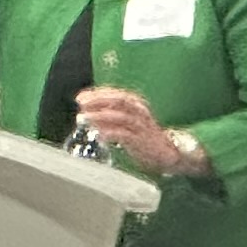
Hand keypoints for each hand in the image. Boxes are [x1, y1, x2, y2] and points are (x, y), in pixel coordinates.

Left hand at [70, 87, 189, 175]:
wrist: (165, 153)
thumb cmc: (142, 136)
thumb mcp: (127, 121)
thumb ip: (110, 116)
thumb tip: (87, 114)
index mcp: (136, 104)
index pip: (116, 94)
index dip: (98, 94)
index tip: (81, 97)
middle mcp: (140, 111)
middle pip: (119, 101)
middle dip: (98, 100)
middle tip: (81, 104)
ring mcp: (141, 126)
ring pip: (120, 116)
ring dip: (99, 116)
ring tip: (83, 118)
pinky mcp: (141, 141)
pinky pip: (124, 135)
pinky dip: (110, 133)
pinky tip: (98, 134)